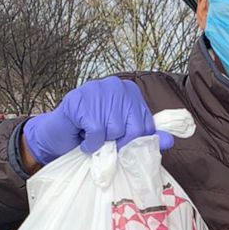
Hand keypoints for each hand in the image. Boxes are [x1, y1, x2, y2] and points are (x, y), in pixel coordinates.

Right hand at [22, 76, 173, 165]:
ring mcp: (97, 90)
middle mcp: (117, 86)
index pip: (146, 125)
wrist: (59, 134)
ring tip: (91, 135)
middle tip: (104, 141)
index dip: (133, 142)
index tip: (119, 143)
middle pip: (133, 128)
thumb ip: (146, 137)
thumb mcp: (122, 136)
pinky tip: (82, 136)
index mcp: (131, 93)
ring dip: (102, 143)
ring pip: (114, 130)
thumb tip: (170, 142)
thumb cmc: (92, 134)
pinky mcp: (80, 100)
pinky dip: (89, 143)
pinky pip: (96, 132)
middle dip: (118, 143)